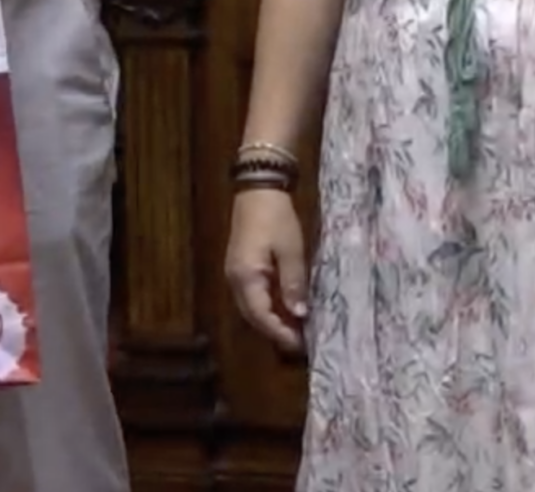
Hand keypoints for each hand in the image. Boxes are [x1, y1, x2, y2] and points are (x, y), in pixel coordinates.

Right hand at [224, 186, 309, 353]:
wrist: (257, 189)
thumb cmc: (276, 218)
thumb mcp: (291, 250)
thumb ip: (294, 284)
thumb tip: (299, 314)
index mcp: (246, 277)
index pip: (261, 316)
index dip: (280, 333)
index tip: (300, 344)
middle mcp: (235, 280)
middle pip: (253, 316)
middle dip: (275, 331)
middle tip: (300, 342)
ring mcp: (235, 274)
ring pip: (251, 307)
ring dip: (271, 320)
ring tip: (295, 328)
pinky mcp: (240, 267)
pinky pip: (252, 295)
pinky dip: (267, 306)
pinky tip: (284, 307)